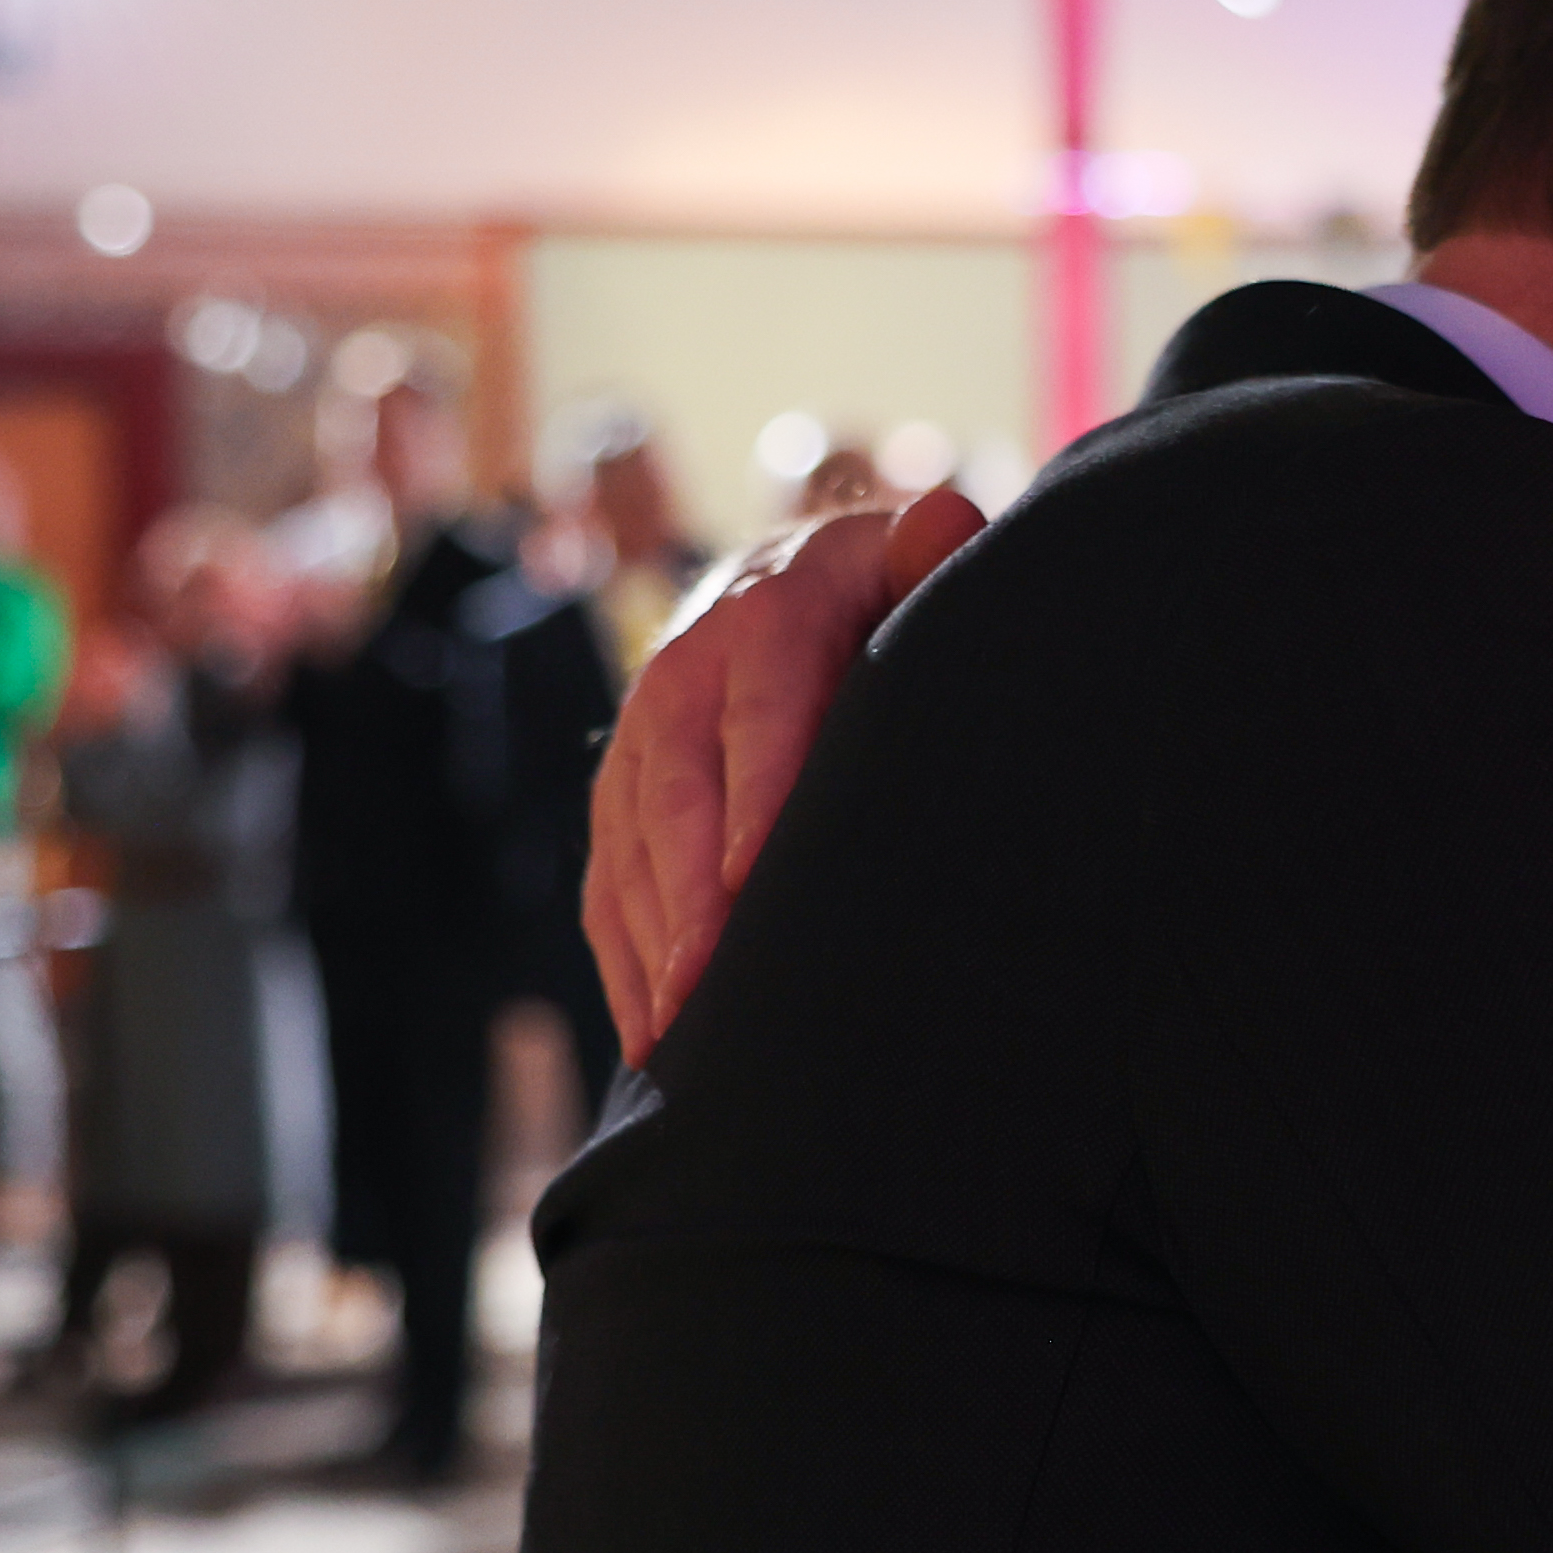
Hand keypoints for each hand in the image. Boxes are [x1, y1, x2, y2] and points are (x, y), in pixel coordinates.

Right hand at [581, 484, 981, 1054]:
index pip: (759, 717)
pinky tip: (648, 1030)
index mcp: (761, 620)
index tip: (754, 879)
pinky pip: (608, 880)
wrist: (784, 576)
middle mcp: (681, 678)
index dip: (755, 799)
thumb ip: (927, 546)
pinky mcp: (620, 794)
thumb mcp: (903, 552)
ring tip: (674, 1031)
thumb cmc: (873, 590)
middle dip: (687, 900)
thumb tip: (944, 522)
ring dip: (647, 943)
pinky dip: (622, 956)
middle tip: (705, 988)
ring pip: (630, 849)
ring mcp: (640, 741)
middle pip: (677, 798)